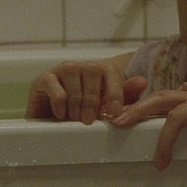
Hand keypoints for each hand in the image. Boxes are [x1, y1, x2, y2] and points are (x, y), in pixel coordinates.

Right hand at [25, 61, 146, 123]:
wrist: (51, 121)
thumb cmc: (83, 113)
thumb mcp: (106, 107)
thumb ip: (125, 95)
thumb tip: (142, 81)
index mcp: (100, 70)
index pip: (111, 72)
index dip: (115, 92)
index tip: (115, 113)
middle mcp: (82, 65)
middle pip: (92, 74)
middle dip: (93, 101)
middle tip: (90, 121)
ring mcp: (62, 69)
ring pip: (74, 79)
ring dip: (76, 104)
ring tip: (75, 119)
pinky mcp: (43, 78)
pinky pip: (55, 87)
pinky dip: (60, 103)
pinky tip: (61, 115)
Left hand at [111, 89, 186, 169]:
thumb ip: (180, 111)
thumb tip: (156, 128)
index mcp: (184, 95)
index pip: (155, 97)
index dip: (135, 106)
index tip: (115, 117)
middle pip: (160, 99)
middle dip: (138, 111)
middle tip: (121, 124)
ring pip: (177, 117)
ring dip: (166, 140)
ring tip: (161, 163)